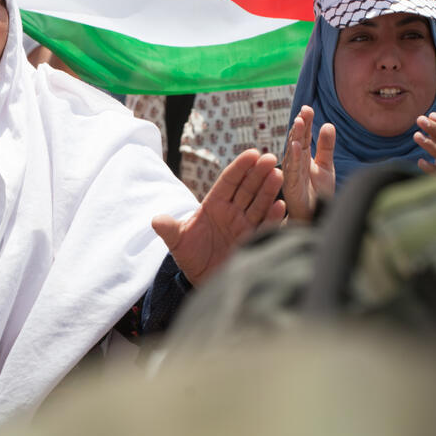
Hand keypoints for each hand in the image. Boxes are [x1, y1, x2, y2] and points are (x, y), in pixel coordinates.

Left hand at [152, 150, 284, 285]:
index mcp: (214, 205)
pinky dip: (272, 217)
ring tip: (277, 174)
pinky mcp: (253, 241)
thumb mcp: (177, 242)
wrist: (204, 281)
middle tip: (270, 158)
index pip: (229, 181)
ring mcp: (244, 226)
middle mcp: (232, 212)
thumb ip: (169, 229)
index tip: (252, 154)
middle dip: (258, 173)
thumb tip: (156, 220)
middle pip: (247, 188)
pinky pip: (264, 226)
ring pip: (259, 203)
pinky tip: (279, 205)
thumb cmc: (191, 256)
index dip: (240, 168)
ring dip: (268, 190)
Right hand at [282, 105, 335, 222]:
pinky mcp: (291, 186)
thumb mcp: (326, 166)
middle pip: (296, 140)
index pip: (303, 135)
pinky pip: (292, 169)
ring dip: (295, 137)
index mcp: (303, 156)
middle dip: (300, 125)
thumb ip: (326, 147)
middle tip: (304, 111)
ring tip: (299, 122)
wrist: (315, 217)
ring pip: (292, 152)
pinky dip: (293, 157)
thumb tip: (328, 124)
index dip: (305, 122)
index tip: (308, 108)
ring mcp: (292, 173)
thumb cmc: (318, 192)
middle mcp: (295, 162)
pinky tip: (295, 146)